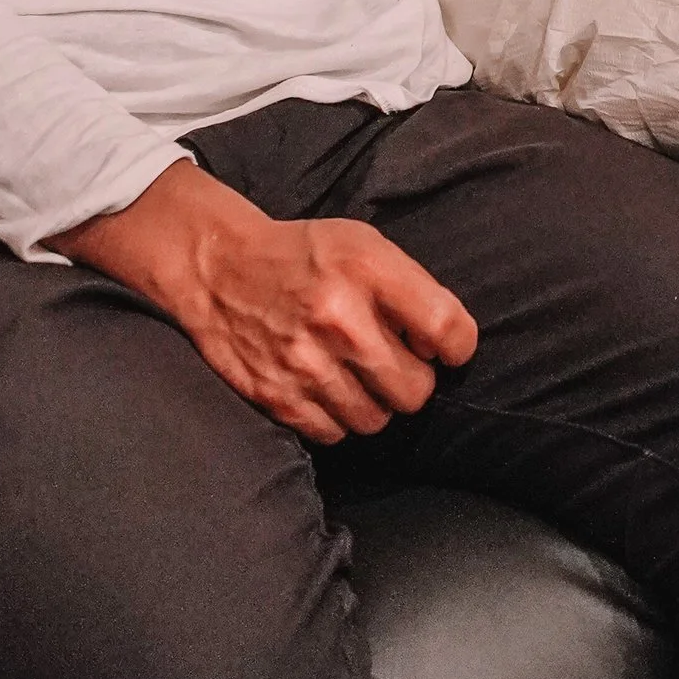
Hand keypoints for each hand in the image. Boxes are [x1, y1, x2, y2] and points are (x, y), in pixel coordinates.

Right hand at [51, 159, 478, 443]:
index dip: (458, 347)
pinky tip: (328, 387)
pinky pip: (335, 434)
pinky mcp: (277, 397)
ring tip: (358, 373)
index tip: (447, 348)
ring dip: (375, 402)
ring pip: (376, 419)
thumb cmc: (304, 255)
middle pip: (416, 391)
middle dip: (414, 380)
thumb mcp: (363, 244)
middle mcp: (338, 318)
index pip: (446, 329)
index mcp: (367, 268)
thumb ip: (409, 288)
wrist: (221, 268)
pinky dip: (338, 418)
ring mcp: (305, 363)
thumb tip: (444, 347)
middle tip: (395, 361)